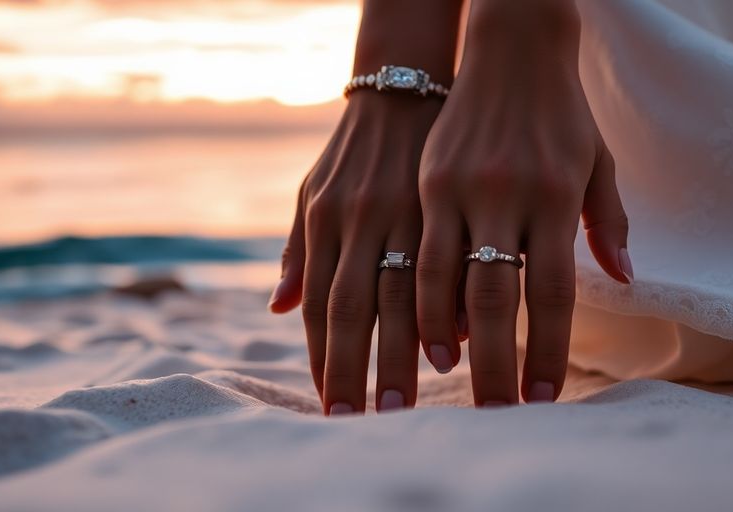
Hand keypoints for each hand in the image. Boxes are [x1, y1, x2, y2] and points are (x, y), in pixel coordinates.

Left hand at [269, 92, 441, 413]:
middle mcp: (358, 220)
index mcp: (323, 221)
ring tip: (406, 405)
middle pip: (353, 310)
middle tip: (361, 424)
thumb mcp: (311, 191)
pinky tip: (454, 346)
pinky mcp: (442, 205)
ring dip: (401, 356)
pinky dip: (446, 308)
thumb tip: (278, 310)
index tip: (329, 404)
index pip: (319, 303)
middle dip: (354, 370)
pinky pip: (445, 265)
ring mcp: (403, 213)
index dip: (321, 357)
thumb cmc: (354, 153)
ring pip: (399, 297)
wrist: (406, 90)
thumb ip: (297, 250)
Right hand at [415, 0, 632, 405]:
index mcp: (553, 197)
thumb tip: (625, 280)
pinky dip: (417, 298)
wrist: (512, 50)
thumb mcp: (597, 163)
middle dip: (495, 363)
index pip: (552, 290)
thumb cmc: (563, 115)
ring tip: (439, 384)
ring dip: (440, 338)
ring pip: (441, 278)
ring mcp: (459, 188)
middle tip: (493, 414)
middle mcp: (505, 196)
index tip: (542, 400)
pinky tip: (416, 332)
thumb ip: (607, 223)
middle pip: (496, 297)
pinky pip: (417, 251)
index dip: (546, 349)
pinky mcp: (428, 182)